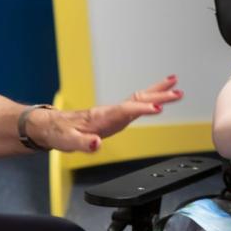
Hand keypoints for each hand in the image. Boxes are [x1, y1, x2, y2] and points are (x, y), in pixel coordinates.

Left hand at [31, 75, 181, 151]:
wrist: (53, 126)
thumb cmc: (61, 134)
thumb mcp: (69, 143)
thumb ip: (85, 144)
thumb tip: (98, 143)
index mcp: (103, 117)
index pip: (127, 111)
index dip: (142, 109)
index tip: (158, 108)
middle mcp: (113, 110)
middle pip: (139, 100)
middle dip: (159, 96)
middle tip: (178, 93)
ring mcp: (116, 110)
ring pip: (141, 97)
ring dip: (159, 91)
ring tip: (177, 85)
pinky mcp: (118, 113)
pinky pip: (139, 101)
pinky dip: (152, 95)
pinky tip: (162, 96)